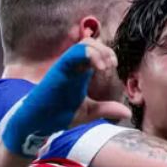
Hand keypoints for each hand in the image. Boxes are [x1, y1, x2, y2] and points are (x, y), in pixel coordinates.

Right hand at [3, 39, 119, 156]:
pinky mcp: (58, 70)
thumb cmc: (59, 115)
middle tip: (112, 64)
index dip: (108, 54)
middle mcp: (73, 66)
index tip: (114, 66)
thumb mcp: (89, 112)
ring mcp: (65, 66)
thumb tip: (127, 113)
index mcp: (80, 72)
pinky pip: (73, 54)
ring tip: (106, 66)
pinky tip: (99, 68)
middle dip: (105, 50)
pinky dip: (88, 55)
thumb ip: (107, 109)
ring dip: (98, 51)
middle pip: (91, 43)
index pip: (95, 51)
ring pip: (84, 44)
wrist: (39, 123)